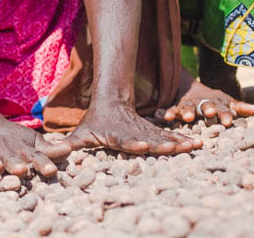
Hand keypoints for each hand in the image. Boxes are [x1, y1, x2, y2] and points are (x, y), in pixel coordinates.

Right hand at [0, 116, 69, 178]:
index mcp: (23, 150)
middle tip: (22, 170)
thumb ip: (50, 150)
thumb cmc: (12, 136)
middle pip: (13, 159)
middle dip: (17, 165)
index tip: (52, 171)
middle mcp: (6, 151)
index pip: (36, 157)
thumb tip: (71, 150)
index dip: (44, 164)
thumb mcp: (31, 140)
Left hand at [65, 101, 201, 154]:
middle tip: (176, 148)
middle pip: (149, 139)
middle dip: (163, 144)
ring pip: (163, 137)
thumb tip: (56, 152)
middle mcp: (133, 134)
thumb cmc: (94, 123)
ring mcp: (145, 132)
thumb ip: (71, 143)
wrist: (110, 101)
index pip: (126, 140)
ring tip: (194, 146)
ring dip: (178, 142)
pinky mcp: (154, 131)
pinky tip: (197, 144)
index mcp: (117, 136)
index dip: (134, 143)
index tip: (143, 145)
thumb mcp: (82, 133)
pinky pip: (170, 136)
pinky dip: (183, 140)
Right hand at [164, 79, 253, 126]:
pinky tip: (168, 118)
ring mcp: (190, 104)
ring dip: (189, 112)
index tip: (227, 122)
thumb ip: (243, 108)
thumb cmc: (216, 101)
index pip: (224, 109)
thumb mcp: (230, 103)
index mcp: (218, 103)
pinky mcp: (178, 107)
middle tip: (209, 113)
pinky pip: (173, 110)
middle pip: (206, 105)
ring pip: (189, 107)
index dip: (225, 115)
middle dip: (208, 109)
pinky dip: (170, 113)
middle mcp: (204, 103)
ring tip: (188, 118)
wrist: (194, 89)